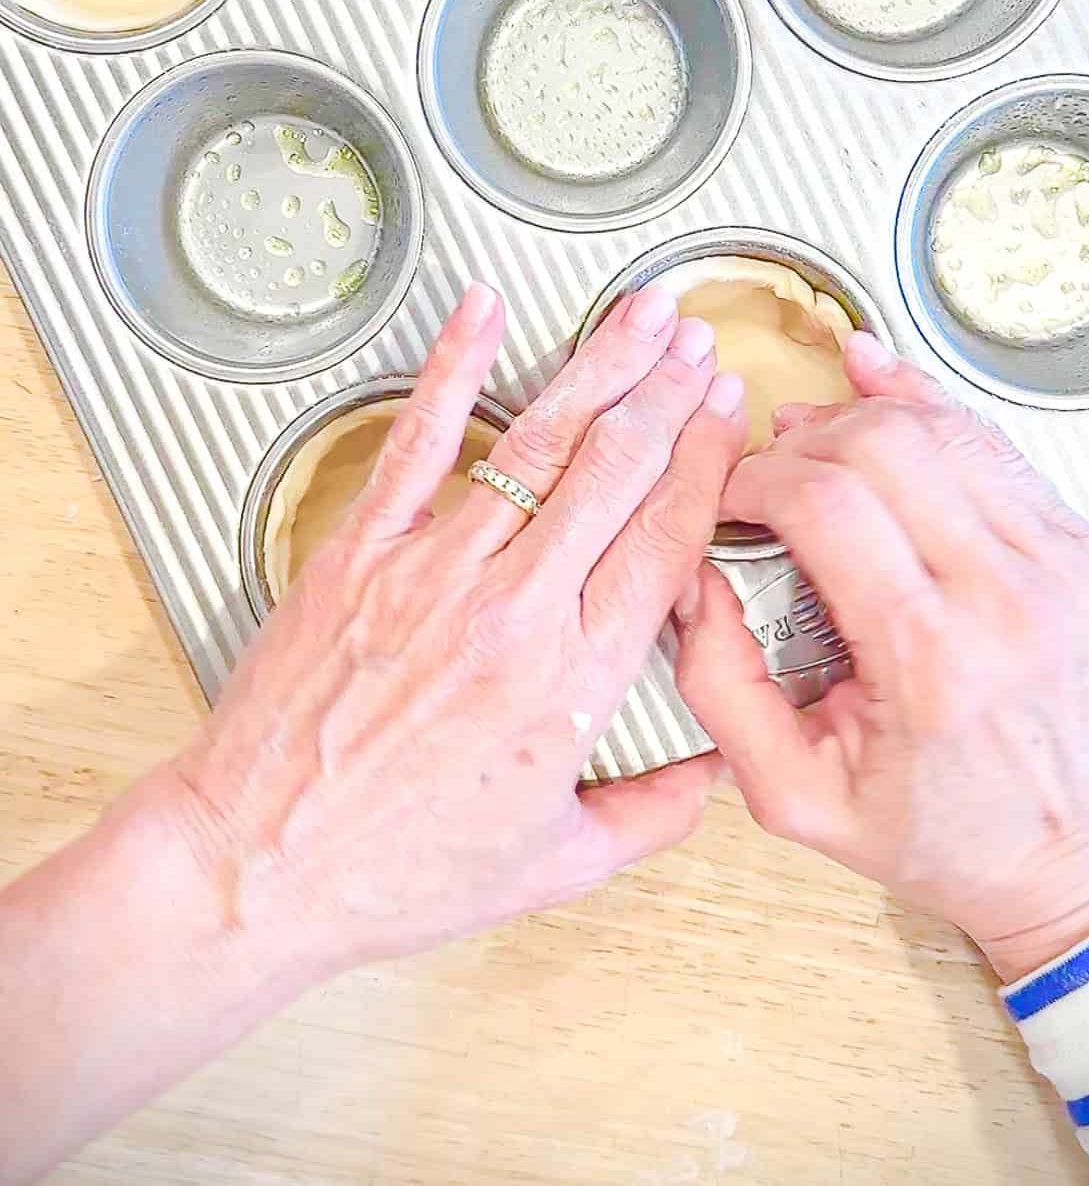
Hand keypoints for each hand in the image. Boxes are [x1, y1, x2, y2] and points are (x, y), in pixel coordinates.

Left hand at [169, 282, 746, 977]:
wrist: (259, 865)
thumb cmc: (399, 874)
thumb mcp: (554, 864)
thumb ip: (654, 813)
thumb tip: (721, 769)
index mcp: (575, 681)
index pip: (666, 538)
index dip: (709, 461)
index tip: (731, 414)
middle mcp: (516, 610)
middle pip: (616, 470)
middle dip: (668, 393)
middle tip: (698, 341)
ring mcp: (433, 570)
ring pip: (538, 444)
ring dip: (599, 368)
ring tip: (640, 314)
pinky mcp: (360, 550)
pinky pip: (416, 440)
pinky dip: (453, 367)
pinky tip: (485, 312)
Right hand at [675, 334, 1088, 982]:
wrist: (1066, 858)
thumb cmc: (941, 835)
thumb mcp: (795, 797)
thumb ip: (721, 686)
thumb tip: (686, 580)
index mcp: (933, 663)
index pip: (826, 505)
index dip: (755, 478)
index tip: (724, 495)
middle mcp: (1008, 598)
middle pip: (883, 445)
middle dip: (800, 440)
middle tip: (761, 471)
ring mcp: (1056, 563)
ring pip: (942, 426)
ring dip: (859, 415)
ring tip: (806, 435)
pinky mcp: (1077, 547)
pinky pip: (993, 443)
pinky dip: (927, 404)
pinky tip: (878, 384)